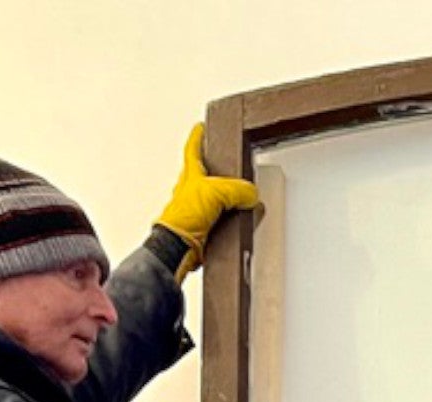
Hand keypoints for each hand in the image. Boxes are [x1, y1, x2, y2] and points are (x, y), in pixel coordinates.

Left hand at [155, 123, 258, 279]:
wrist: (180, 246)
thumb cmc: (184, 217)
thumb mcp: (216, 192)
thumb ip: (237, 190)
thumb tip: (251, 194)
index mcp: (189, 175)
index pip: (193, 149)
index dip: (197, 137)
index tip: (200, 126)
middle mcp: (190, 192)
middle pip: (202, 174)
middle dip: (213, 169)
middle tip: (225, 165)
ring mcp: (196, 211)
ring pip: (211, 198)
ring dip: (224, 198)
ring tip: (240, 198)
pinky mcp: (204, 229)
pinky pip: (220, 220)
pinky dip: (229, 220)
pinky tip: (237, 222)